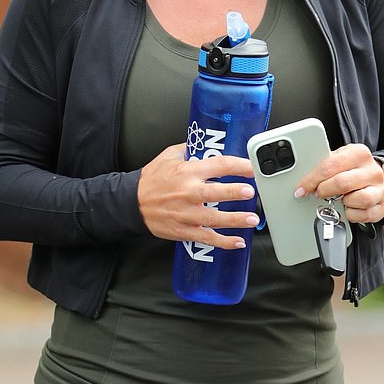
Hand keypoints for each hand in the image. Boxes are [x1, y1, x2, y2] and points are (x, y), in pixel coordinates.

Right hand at [138, 144, 258, 248]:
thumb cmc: (151, 180)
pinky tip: (237, 242)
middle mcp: (188, 193)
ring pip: (213, 219)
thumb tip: (206, 142)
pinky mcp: (183, 230)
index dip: (238, 166)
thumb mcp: (169, 156)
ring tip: (251, 219)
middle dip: (235, 193)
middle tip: (251, 192)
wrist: (131, 203)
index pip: (218, 165)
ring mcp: (186, 214)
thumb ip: (190, 148)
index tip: (252, 168)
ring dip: (234, 220)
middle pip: (215, 193)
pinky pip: (206, 237)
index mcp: (187, 172)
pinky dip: (222, 242)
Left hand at [294, 143, 383, 223]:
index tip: (301, 189)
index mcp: (359, 153)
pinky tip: (348, 208)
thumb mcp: (339, 159)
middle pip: (342, 183)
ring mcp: (379, 189)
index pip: (330, 166)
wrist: (375, 177)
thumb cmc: (352, 169)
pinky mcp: (382, 206)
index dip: (311, 180)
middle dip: (324, 191)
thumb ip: (323, 166)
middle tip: (319, 193)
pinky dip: (352, 214)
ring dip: (343, 202)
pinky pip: (365, 214)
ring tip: (339, 199)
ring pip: (358, 199)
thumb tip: (302, 181)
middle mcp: (372, 170)